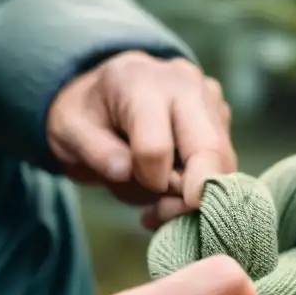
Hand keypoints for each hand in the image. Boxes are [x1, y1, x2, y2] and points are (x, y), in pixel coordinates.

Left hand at [46, 51, 234, 226]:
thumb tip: (125, 171)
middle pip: (209, 150)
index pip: (156, 147)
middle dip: (191, 196)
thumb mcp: (68, 131)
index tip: (130, 182)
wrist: (108, 94)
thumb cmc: (87, 117)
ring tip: (163, 204)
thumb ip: (93, 151)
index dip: (146, 180)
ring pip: (225, 162)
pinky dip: (204, 187)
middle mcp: (184, 82)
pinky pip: (227, 164)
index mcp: (140, 81)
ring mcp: (210, 98)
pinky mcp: (223, 117)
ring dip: (198, 195)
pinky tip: (176, 189)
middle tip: (163, 213)